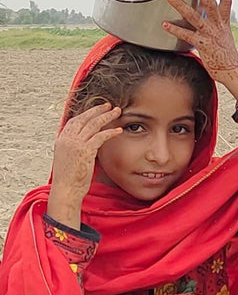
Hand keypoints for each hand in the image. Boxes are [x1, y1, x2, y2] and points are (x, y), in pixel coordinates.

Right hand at [49, 103, 122, 225]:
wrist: (65, 189)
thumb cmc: (69, 178)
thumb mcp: (69, 159)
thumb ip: (76, 149)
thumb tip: (86, 145)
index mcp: (62, 140)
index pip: (74, 121)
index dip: (86, 114)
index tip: (96, 110)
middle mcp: (67, 139)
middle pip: (84, 119)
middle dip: (97, 110)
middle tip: (108, 105)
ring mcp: (75, 144)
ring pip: (93, 125)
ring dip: (106, 116)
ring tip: (117, 111)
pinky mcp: (85, 151)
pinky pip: (100, 137)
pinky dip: (110, 132)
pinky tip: (118, 129)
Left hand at [164, 0, 237, 100]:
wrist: (233, 71)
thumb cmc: (226, 55)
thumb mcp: (224, 36)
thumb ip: (215, 25)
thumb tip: (207, 18)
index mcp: (224, 23)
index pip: (226, 0)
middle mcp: (218, 26)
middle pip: (211, 3)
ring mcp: (211, 35)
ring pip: (196, 16)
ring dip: (182, 6)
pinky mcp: (204, 45)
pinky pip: (187, 35)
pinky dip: (176, 29)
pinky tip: (165, 24)